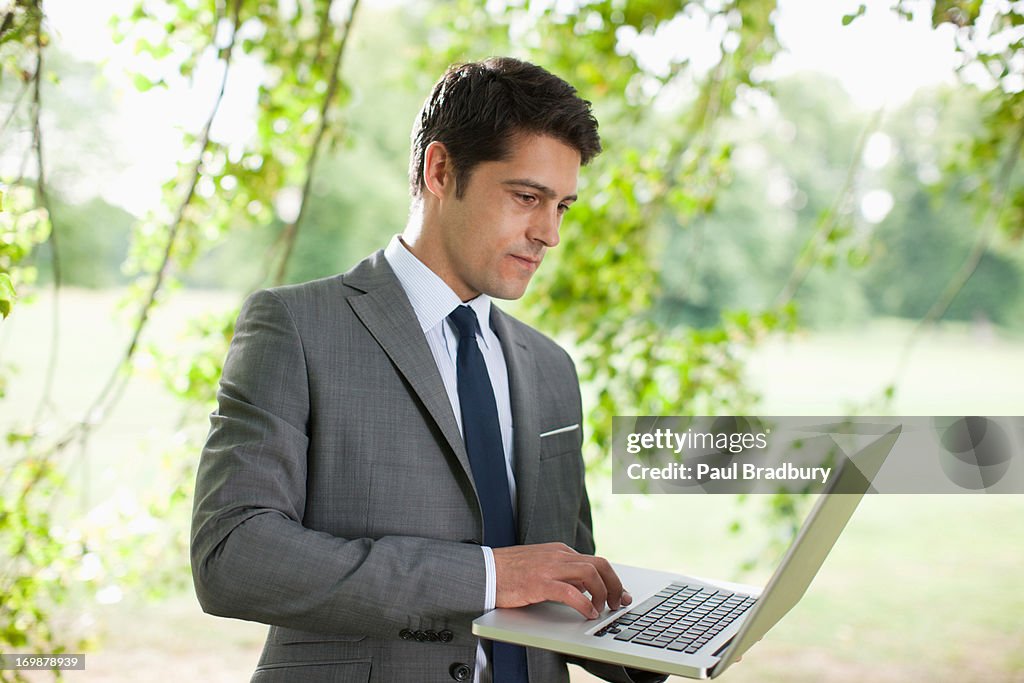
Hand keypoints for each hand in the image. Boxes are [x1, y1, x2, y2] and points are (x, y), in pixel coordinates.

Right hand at [492, 542, 631, 618]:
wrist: (485, 570)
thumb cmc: (510, 571)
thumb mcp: (542, 565)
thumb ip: (563, 572)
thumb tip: (585, 588)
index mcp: (560, 551)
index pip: (596, 562)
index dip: (613, 580)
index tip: (621, 595)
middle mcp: (559, 555)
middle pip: (600, 565)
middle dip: (615, 585)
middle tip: (619, 603)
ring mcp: (550, 567)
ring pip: (590, 574)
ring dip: (602, 594)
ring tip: (601, 609)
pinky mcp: (539, 582)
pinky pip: (570, 591)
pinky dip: (584, 603)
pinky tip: (587, 612)